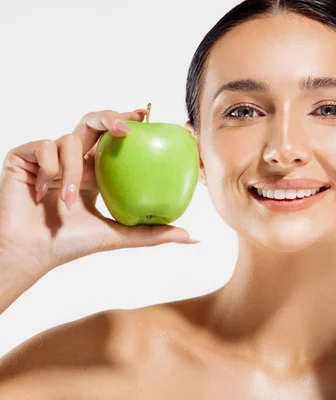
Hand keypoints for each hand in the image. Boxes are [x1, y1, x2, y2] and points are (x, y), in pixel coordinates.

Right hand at [0, 109, 197, 276]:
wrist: (32, 252)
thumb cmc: (71, 244)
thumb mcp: (119, 235)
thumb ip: (154, 233)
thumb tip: (194, 238)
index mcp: (94, 171)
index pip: (112, 138)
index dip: (127, 121)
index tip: (147, 116)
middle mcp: (73, 159)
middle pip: (92, 122)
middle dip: (109, 117)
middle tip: (126, 128)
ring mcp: (48, 157)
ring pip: (68, 140)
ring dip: (72, 171)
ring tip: (69, 201)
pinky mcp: (24, 157)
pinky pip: (43, 147)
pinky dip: (49, 170)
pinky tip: (42, 193)